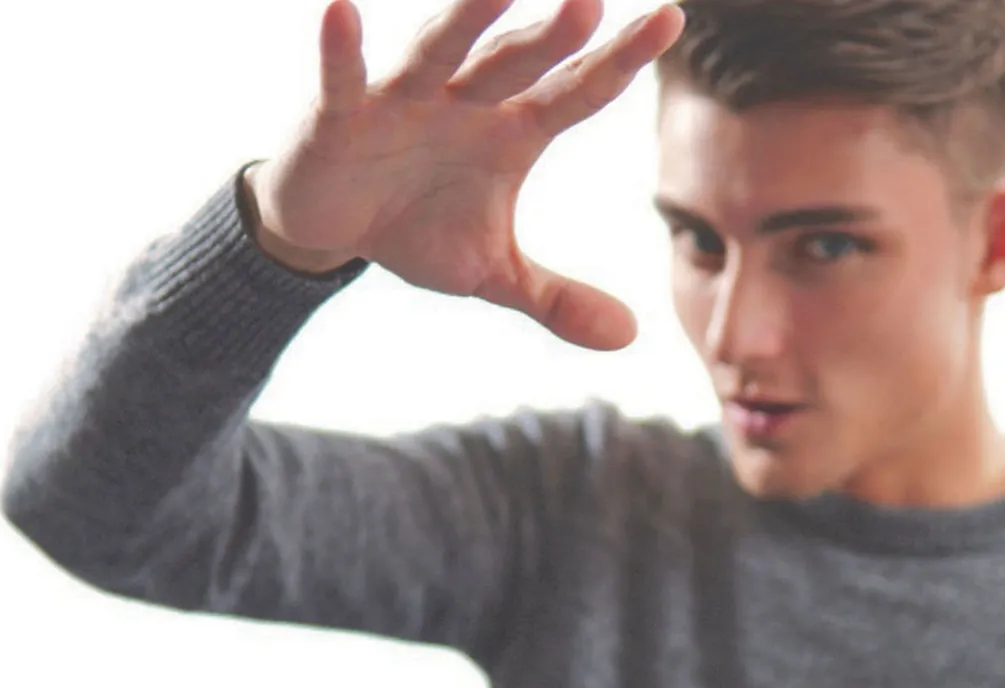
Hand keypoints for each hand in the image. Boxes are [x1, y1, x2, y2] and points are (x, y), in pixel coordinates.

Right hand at [246, 0, 685, 348]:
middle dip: (548, 38)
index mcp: (508, 132)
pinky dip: (340, 51)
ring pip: (437, 55)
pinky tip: (339, 12)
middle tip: (589, 2)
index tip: (670, 20)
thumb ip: (558, 300)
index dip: (617, 62)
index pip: (572, 93)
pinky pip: (342, 80)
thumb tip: (630, 337)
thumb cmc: (418, 229)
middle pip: (512, 65)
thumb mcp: (493, 274)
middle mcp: (462, 103)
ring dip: (463, 23)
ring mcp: (401, 103)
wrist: (334, 229)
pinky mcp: (339, 117)